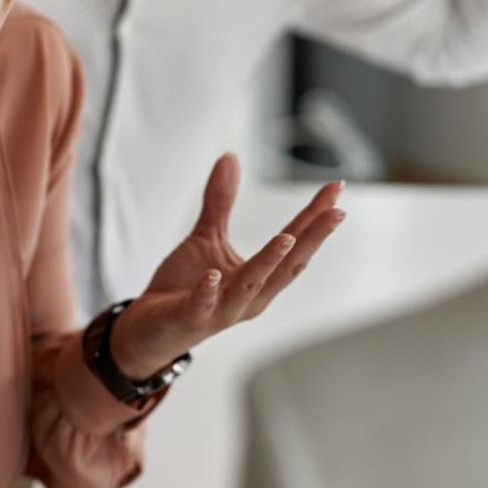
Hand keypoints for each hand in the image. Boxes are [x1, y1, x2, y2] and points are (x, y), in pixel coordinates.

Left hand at [109, 155, 346, 378]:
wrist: (150, 330)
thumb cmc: (185, 287)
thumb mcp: (206, 238)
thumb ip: (221, 202)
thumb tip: (231, 156)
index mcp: (260, 279)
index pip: (294, 243)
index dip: (315, 217)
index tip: (336, 188)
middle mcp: (250, 297)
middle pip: (287, 266)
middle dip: (312, 238)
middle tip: (336, 211)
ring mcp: (223, 310)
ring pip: (251, 285)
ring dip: (269, 261)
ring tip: (287, 236)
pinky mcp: (192, 318)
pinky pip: (202, 304)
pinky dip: (208, 291)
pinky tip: (212, 274)